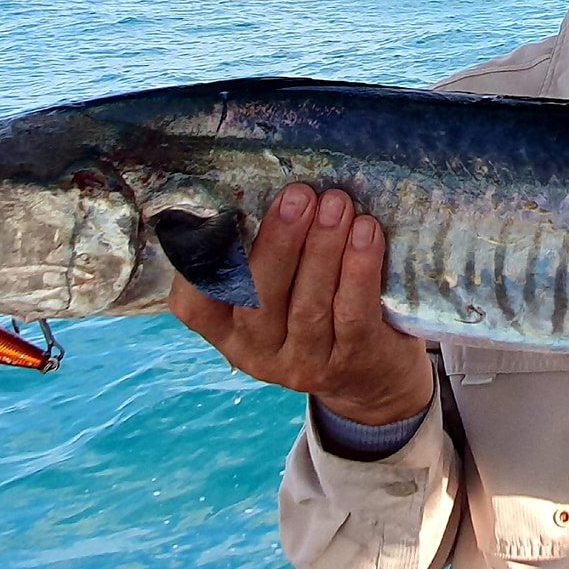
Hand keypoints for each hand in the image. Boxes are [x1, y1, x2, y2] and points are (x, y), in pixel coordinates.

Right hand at [168, 184, 433, 424]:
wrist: (374, 379)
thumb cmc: (317, 315)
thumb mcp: (277, 299)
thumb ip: (263, 259)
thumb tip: (264, 188)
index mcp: (228, 333)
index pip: (194, 306)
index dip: (197, 266)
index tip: (218, 215)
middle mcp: (259, 354)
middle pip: (259, 299)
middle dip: (279, 241)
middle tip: (299, 195)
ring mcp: (306, 363)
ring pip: (309, 304)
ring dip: (323, 247)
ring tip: (336, 203)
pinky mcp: (354, 361)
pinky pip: (353, 313)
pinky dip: (359, 270)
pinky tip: (366, 233)